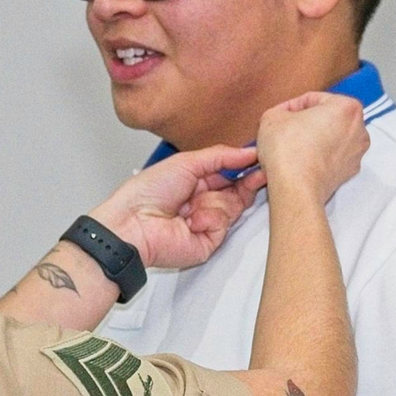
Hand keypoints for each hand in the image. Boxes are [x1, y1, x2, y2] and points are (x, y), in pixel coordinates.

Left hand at [90, 146, 266, 271]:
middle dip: (246, 182)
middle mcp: (203, 204)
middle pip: (238, 193)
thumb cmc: (147, 192)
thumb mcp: (186, 162)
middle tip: (259, 173)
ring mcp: (206, 224)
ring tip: (191, 205)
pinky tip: (190, 221)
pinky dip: (208, 219)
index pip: (230, 175)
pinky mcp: (208, 243)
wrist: (133, 224)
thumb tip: (248, 152)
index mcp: (195, 183)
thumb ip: (220, 156)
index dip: (246, 168)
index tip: (261, 159)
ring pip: (233, 207)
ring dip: (215, 202)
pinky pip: (223, 225)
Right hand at [255, 91, 368, 205]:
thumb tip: (284, 118)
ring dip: (312, 140)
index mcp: (347, 107)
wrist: (295, 189)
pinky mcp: (348, 173)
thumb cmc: (288, 150)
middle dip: (305, 124)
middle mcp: (359, 129)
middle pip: (326, 119)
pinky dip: (317, 157)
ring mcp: (356, 154)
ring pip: (329, 139)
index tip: (280, 117)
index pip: (314, 99)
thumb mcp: (273, 117)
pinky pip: (330, 158)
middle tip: (285, 131)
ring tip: (291, 147)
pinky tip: (300, 161)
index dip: (292, 106)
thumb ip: (281, 110)